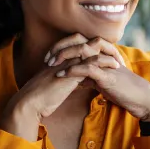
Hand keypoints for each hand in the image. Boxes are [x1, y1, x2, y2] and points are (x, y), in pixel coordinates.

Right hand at [0, 56, 114, 139]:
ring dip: (107, 55)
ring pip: (91, 51)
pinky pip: (91, 63)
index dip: (94, 52)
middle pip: (86, 45)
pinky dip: (105, 63)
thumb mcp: (55, 87)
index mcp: (60, 60)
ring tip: (119, 61)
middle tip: (116, 55)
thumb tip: (77, 82)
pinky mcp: (71, 72)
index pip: (80, 49)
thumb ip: (66, 81)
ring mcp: (68, 63)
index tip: (107, 59)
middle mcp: (64, 58)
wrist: (30, 103)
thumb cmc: (40, 98)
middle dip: (103, 49)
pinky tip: (115, 67)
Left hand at [48, 35, 149, 121]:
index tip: (49, 56)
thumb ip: (90, 77)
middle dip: (60, 47)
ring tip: (51, 64)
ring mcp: (106, 62)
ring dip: (64, 56)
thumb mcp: (103, 81)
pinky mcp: (108, 75)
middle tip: (47, 58)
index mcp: (102, 53)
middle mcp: (104, 54)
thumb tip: (76, 80)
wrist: (141, 98)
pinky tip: (62, 75)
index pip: (79, 41)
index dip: (63, 45)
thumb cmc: (123, 90)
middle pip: (78, 40)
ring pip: (82, 50)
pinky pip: (88, 68)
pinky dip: (73, 70)